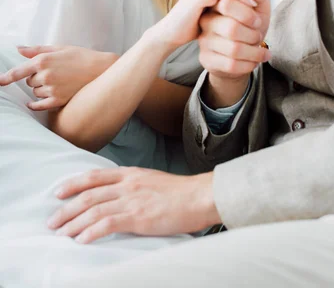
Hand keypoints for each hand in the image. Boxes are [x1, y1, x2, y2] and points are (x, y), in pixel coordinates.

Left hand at [0, 45, 117, 110]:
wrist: (100, 69)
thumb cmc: (80, 56)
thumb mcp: (59, 48)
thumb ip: (36, 50)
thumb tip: (19, 49)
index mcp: (43, 60)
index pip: (19, 71)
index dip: (6, 77)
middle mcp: (45, 75)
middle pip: (29, 82)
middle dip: (36, 78)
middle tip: (53, 73)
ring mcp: (52, 89)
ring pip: (35, 93)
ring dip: (41, 89)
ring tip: (58, 82)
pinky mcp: (59, 100)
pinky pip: (39, 105)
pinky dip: (35, 104)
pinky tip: (33, 103)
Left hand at [48, 167, 218, 242]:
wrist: (199, 196)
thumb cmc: (180, 193)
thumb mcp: (152, 181)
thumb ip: (133, 185)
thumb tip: (117, 196)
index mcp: (131, 174)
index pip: (95, 176)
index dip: (73, 183)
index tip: (58, 192)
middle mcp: (127, 184)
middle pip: (88, 194)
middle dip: (67, 208)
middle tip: (52, 221)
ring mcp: (132, 200)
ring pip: (94, 209)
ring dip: (74, 222)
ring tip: (62, 234)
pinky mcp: (138, 217)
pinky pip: (108, 224)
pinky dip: (91, 232)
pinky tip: (81, 240)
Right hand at [153, 0, 258, 49]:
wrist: (173, 32)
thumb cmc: (195, 21)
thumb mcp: (220, 9)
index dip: (252, 1)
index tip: (258, 18)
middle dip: (250, 4)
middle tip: (257, 22)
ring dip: (247, 7)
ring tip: (253, 24)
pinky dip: (240, 6)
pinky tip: (244, 21)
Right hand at [198, 0, 270, 106]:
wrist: (241, 54)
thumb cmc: (249, 27)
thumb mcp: (258, 9)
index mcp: (216, 4)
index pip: (227, 3)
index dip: (248, 14)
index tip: (257, 21)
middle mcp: (206, 21)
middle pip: (232, 28)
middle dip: (253, 35)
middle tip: (259, 37)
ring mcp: (204, 41)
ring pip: (234, 49)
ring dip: (255, 53)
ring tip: (263, 52)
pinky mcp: (206, 59)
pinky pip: (231, 64)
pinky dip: (249, 64)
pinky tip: (255, 62)